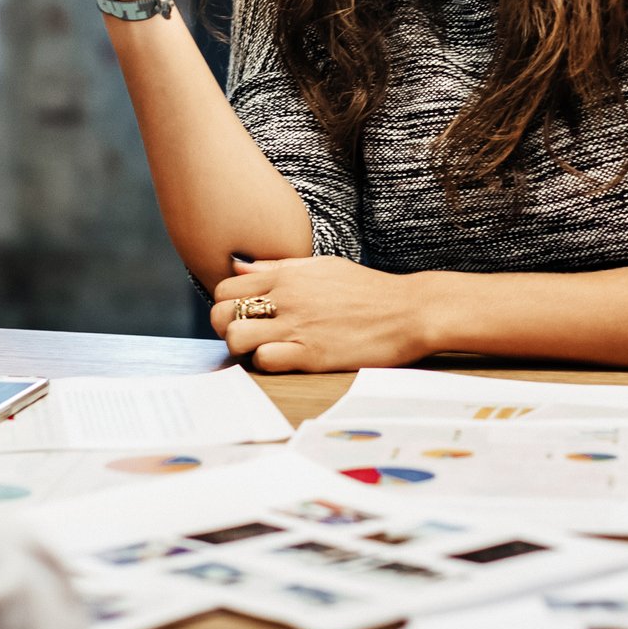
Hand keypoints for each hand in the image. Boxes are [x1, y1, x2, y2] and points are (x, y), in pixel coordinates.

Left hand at [209, 256, 433, 372]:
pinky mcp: (311, 355)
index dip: (226, 303)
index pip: (225, 286)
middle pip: (220, 313)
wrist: (407, 311)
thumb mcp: (321, 266)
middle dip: (225, 326)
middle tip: (246, 334)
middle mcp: (286, 298)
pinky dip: (266, 363)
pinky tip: (283, 359)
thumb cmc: (366, 289)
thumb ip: (278, 268)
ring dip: (242, 347)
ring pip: (235, 337)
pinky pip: (264, 360)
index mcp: (286, 276)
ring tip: (262, 348)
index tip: (242, 313)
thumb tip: (239, 265)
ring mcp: (297, 327)